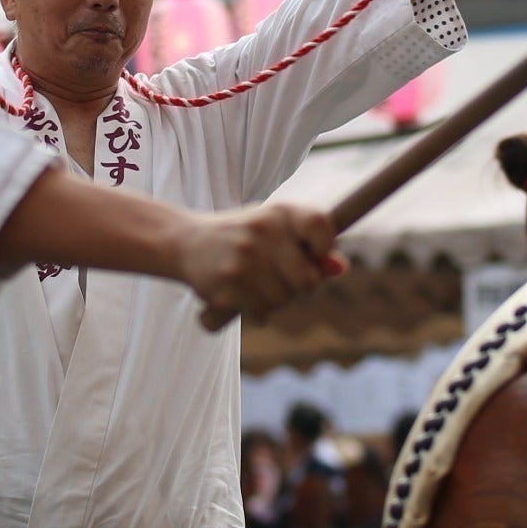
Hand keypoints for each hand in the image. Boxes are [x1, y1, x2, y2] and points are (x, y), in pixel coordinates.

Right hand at [177, 205, 343, 323]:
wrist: (186, 243)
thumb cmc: (242, 238)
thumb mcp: (275, 231)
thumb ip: (309, 247)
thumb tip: (340, 268)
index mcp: (278, 213)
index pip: (320, 224)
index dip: (324, 247)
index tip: (313, 254)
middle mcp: (263, 232)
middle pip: (308, 280)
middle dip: (300, 288)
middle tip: (281, 279)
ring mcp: (244, 259)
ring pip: (284, 300)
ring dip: (274, 301)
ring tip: (256, 285)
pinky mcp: (228, 286)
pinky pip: (261, 314)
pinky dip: (255, 312)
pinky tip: (242, 296)